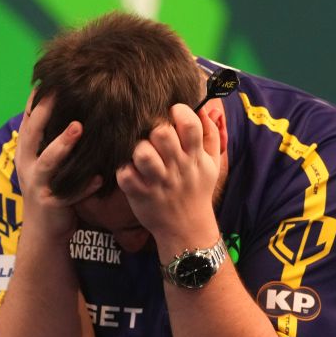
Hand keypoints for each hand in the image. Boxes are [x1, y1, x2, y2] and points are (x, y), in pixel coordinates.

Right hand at [15, 90, 100, 241]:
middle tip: (58, 92)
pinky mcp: (51, 204)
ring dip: (62, 145)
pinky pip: (69, 194)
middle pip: (33, 135)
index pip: (28, 121)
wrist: (44, 232)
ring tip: (78, 128)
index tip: (48, 78)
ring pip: (48, 163)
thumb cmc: (51, 189)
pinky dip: (84, 186)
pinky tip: (98, 177)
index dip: (35, 100)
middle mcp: (27, 166)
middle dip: (44, 113)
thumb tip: (69, 109)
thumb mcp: (46, 161)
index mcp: (26, 152)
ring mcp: (37, 185)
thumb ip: (52, 138)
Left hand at [117, 103, 221, 253]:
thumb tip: (203, 107)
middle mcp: (177, 168)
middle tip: (153, 137)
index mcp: (194, 157)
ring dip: (138, 149)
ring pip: (142, 153)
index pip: (190, 124)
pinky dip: (124, 170)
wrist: (187, 229)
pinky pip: (125, 175)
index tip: (174, 114)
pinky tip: (130, 170)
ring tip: (141, 154)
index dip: (180, 112)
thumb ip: (211, 134)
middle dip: (155, 129)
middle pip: (162, 134)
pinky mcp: (140, 195)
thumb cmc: (196, 190)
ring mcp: (157, 182)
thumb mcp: (212, 164)